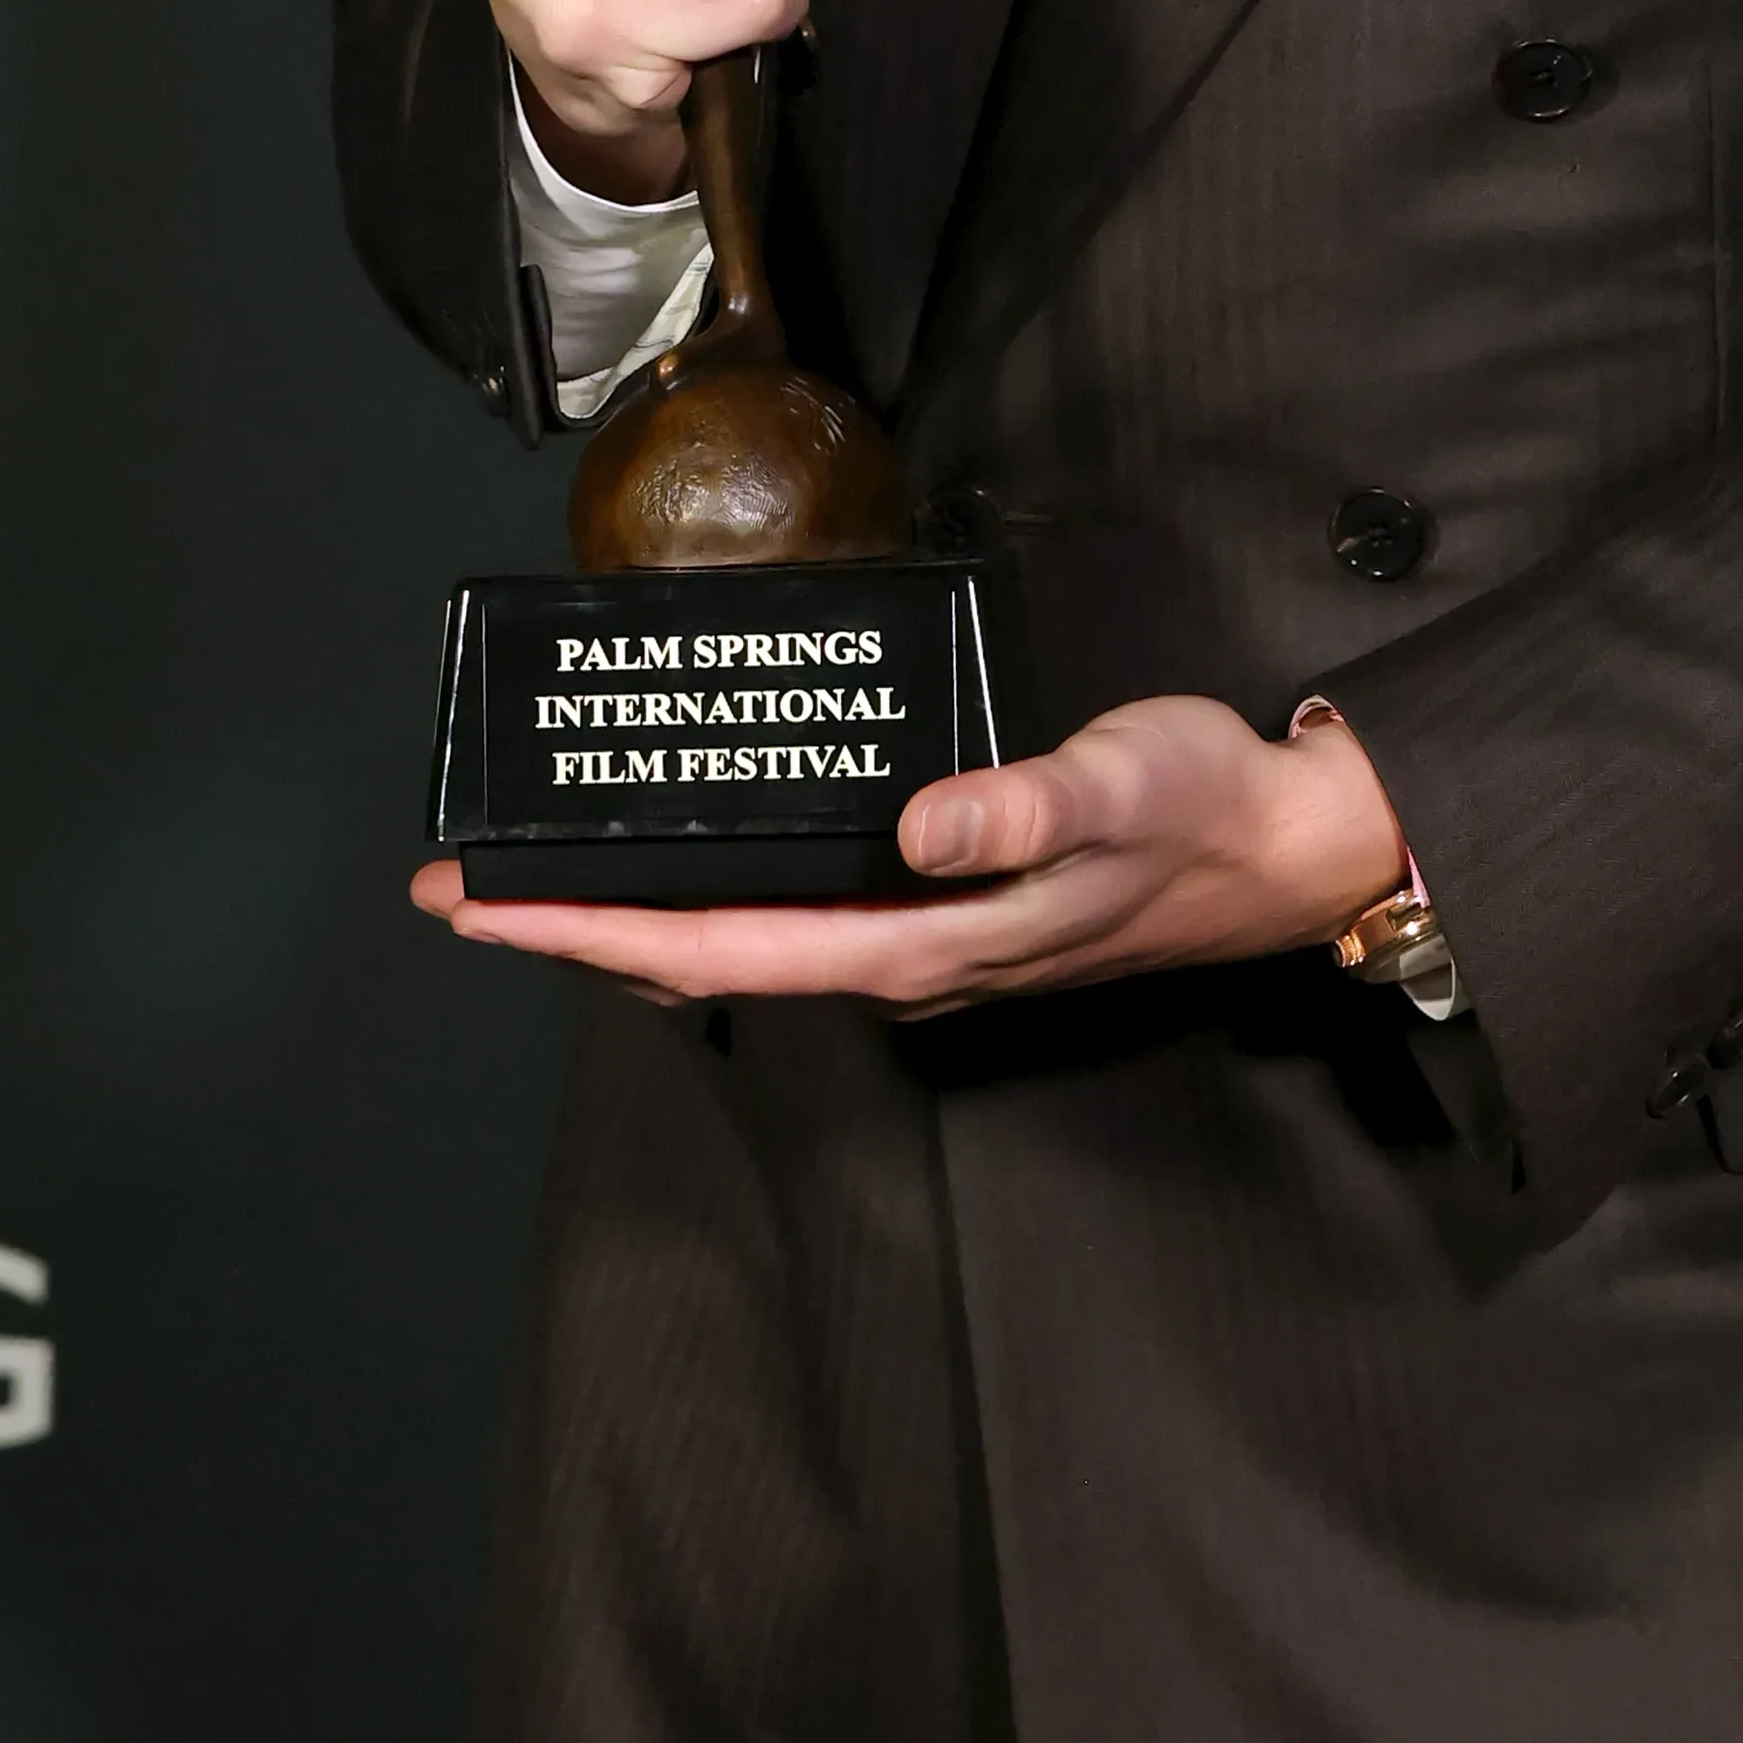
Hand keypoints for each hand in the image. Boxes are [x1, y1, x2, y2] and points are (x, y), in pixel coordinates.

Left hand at [410, 694, 1410, 1014]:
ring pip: (747, 944)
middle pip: (708, 959)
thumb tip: (914, 828)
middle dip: (580, 930)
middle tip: (460, 888)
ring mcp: (922, 943)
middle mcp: (906, 958)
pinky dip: (718, 893)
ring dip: (639, 917)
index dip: (599, 933)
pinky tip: (695, 854)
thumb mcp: (1114, 784)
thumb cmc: (1198, 808)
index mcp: (922, 940)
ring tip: (542, 879)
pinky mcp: (943, 909)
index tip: (494, 910)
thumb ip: (1017, 809)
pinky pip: (795, 919)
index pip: (724, 950)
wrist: (1283, 846)